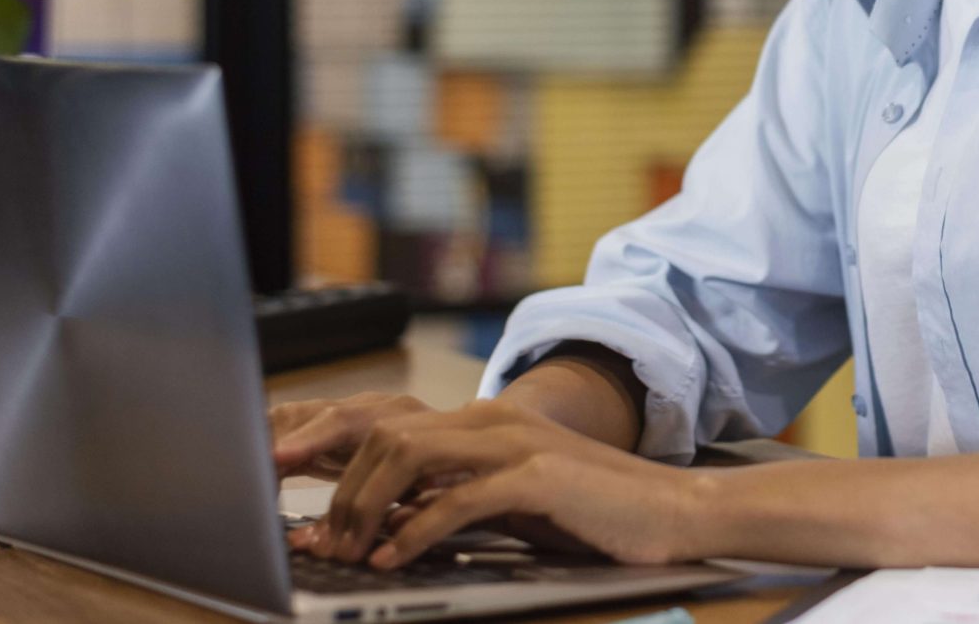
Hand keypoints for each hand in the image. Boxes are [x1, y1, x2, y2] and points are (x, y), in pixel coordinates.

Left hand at [291, 397, 698, 568]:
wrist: (673, 511)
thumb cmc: (593, 514)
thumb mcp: (512, 505)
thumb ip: (456, 502)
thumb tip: (391, 526)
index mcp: (485, 421)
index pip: (390, 429)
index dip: (338, 468)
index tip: (305, 513)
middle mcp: (495, 419)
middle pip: (386, 436)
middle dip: (338, 489)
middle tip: (316, 542)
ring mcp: (516, 443)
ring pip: (410, 457)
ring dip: (366, 508)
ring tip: (347, 551)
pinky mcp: (538, 476)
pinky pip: (456, 500)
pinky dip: (414, 532)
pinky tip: (392, 558)